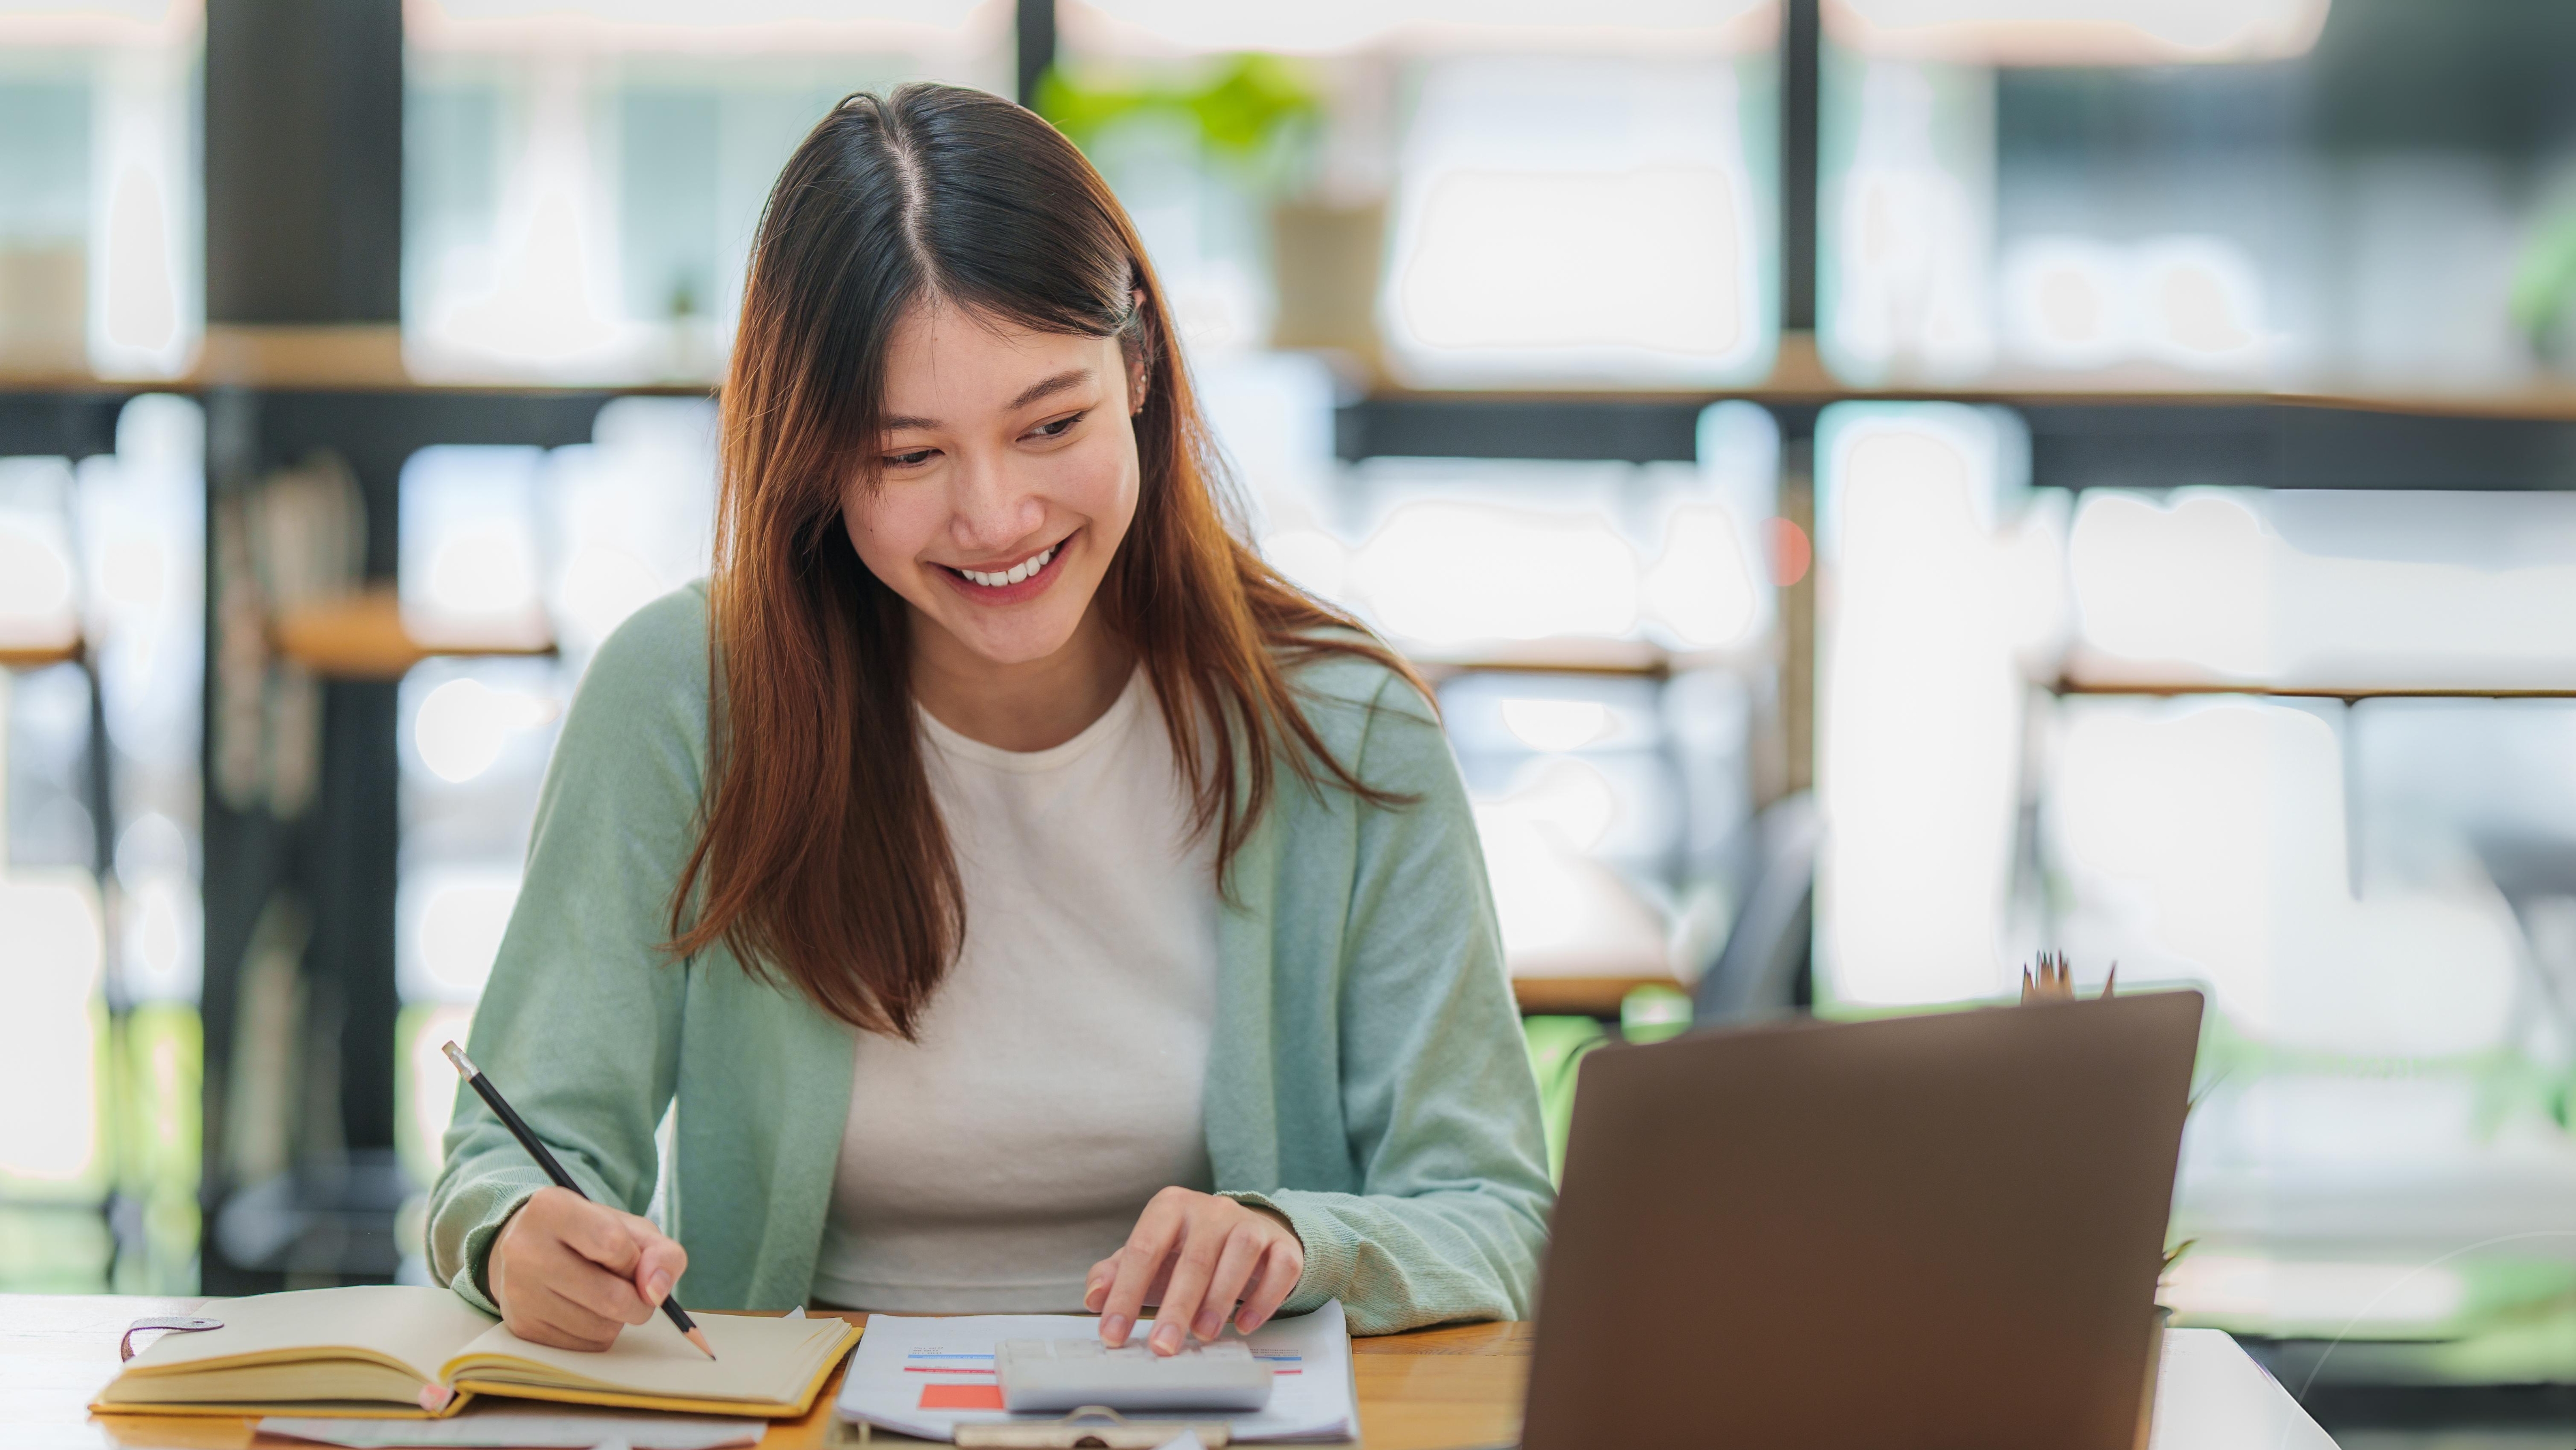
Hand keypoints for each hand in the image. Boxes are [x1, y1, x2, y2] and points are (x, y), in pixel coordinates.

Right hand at [488, 1186, 687, 1351]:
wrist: (535, 1251)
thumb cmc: (592, 1236)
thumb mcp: (632, 1229)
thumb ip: (661, 1253)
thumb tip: (656, 1293)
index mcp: (550, 1208)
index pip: (613, 1243)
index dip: (635, 1259)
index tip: (630, 1258)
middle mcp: (524, 1248)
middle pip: (611, 1297)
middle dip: (638, 1300)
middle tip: (631, 1288)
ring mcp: (518, 1291)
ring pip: (600, 1328)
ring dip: (618, 1319)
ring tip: (602, 1294)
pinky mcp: (520, 1326)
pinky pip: (584, 1346)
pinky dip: (599, 1334)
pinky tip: (585, 1310)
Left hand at [1084, 1187, 1303, 1354]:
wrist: (1247, 1235)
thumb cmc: (1188, 1252)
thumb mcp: (1150, 1258)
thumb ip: (1115, 1274)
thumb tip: (1093, 1297)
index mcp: (1171, 1207)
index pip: (1143, 1249)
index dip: (1125, 1294)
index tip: (1113, 1335)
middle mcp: (1212, 1209)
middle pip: (1193, 1258)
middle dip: (1176, 1307)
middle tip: (1162, 1347)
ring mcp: (1250, 1223)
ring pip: (1239, 1255)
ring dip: (1221, 1299)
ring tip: (1203, 1335)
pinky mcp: (1282, 1244)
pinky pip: (1280, 1267)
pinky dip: (1266, 1298)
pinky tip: (1245, 1324)